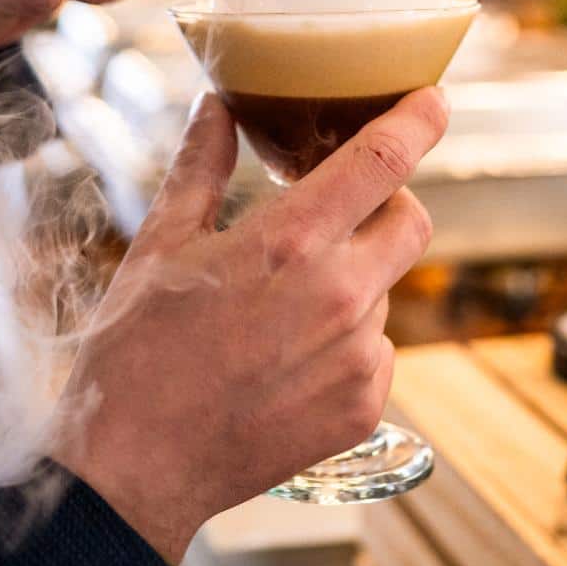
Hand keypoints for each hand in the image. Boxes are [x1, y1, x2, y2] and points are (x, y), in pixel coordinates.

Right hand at [54, 87, 448, 564]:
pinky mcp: (363, 407)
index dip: (419, 118)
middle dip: (387, 201)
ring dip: (352, 279)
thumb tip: (219, 107)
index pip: (385, 159)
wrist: (134, 467)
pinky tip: (286, 359)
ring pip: (386, 288)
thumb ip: (202, 167)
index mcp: (291, 242)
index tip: (433, 98)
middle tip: (337, 211)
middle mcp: (340, 295)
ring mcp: (358, 358)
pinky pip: (378, 350)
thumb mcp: (160, 244)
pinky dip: (347, 342)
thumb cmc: (136, 351)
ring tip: (277, 311)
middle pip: (412, 218)